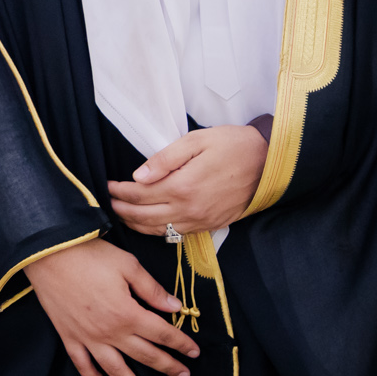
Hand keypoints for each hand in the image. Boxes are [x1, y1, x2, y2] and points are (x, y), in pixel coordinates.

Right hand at [24, 238, 197, 375]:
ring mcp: (88, 338)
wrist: (48, 254)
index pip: (162, 334)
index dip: (181, 343)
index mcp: (128, 313)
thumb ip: (152, 289)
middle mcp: (110, 332)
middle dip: (167, 366)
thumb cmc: (89, 255)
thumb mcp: (127, 265)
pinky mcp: (69, 336)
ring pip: (115, 369)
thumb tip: (176, 308)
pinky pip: (82, 364)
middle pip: (145, 355)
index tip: (194, 352)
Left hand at [107, 125, 268, 238]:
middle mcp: (190, 209)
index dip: (119, 191)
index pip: (139, 195)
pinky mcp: (211, 225)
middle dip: (122, 209)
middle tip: (107, 202)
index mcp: (183, 186)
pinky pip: (176, 234)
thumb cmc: (232, 146)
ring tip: (122, 214)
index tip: (107, 185)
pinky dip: (157, 231)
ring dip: (136, 224)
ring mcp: (201, 221)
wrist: (269, 163)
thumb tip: (138, 176)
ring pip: (158, 230)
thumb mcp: (196, 141)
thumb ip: (165, 159)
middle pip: (144, 216)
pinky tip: (149, 223)